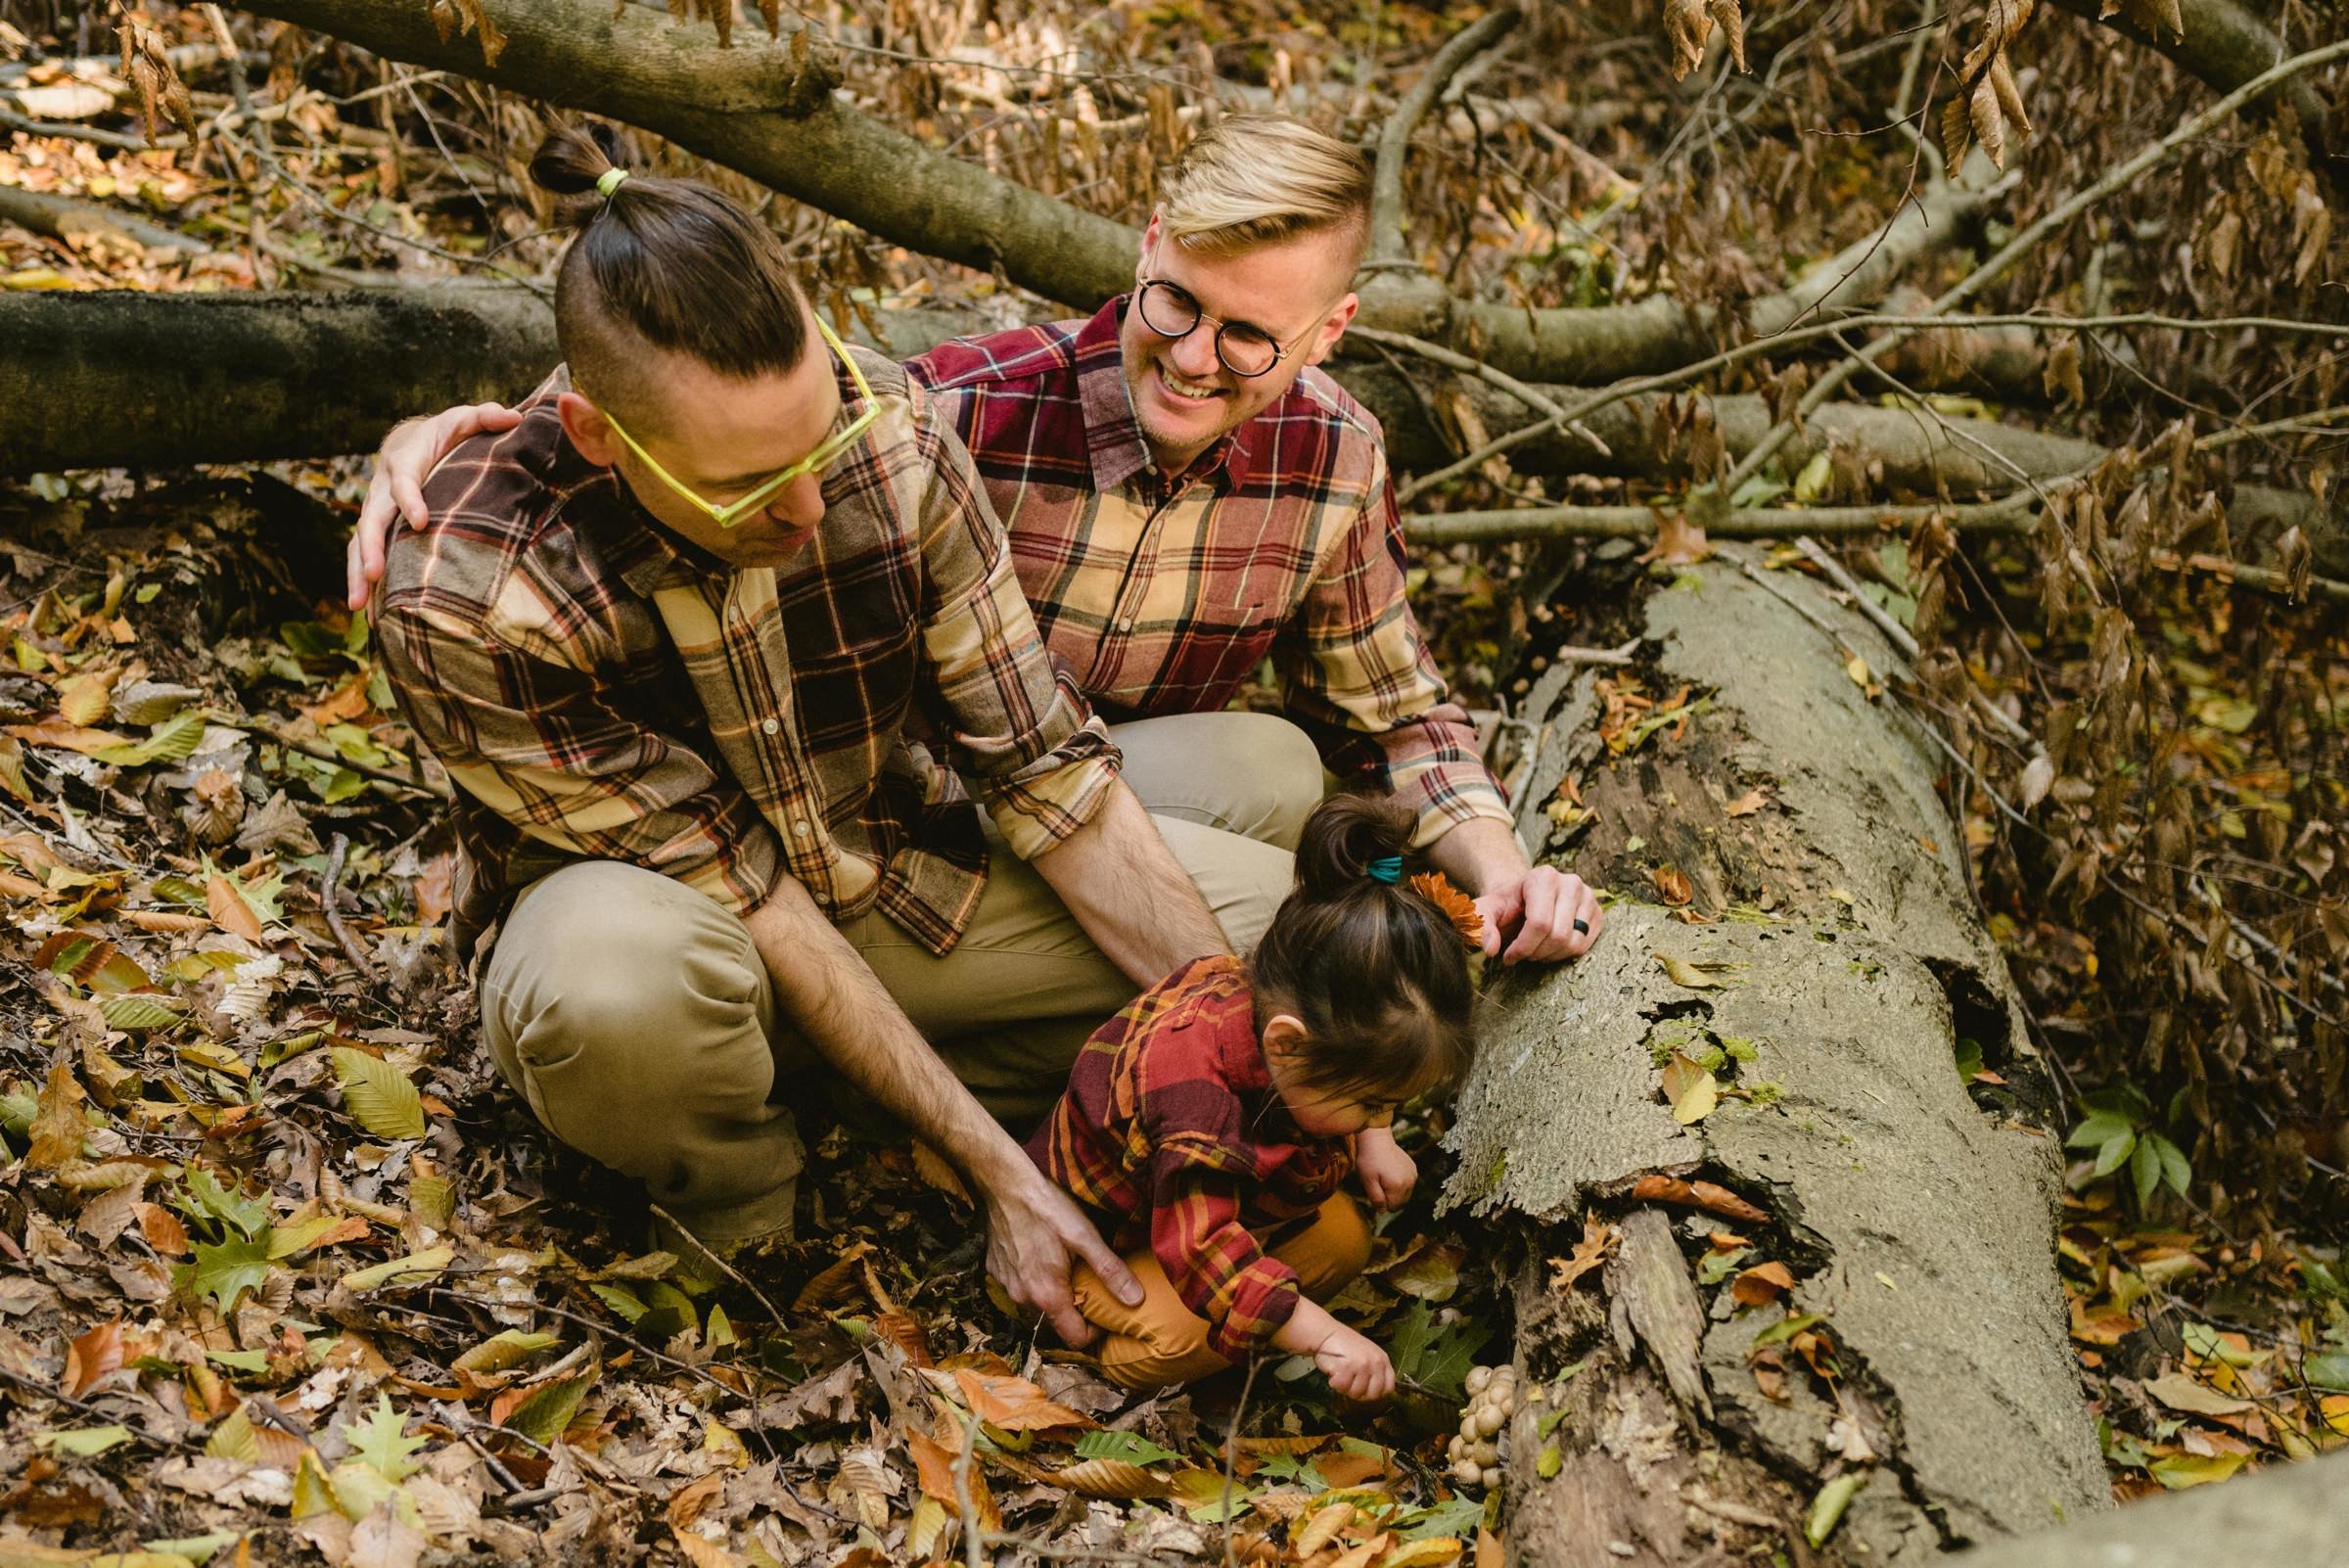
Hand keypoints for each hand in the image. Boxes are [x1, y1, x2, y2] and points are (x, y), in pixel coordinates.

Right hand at [347, 402, 521, 608]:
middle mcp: (382, 489)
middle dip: (371, 546)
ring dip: (357, 572)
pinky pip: (362, 555)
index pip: (404, 481)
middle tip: (375, 574)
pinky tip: (363, 614)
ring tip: (358, 605)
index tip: (421, 521)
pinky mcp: (377, 529)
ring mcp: (375, 511)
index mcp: (405, 462)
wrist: (411, 441)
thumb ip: (485, 418)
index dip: (411, 499)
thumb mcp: (464, 421)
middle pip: (372, 518)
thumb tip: (513, 415)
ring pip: (358, 541)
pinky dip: (360, 581)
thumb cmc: (445, 435)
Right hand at [981, 1167, 1142, 1349]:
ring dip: (1054, 1292)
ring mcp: (1006, 1286)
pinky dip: (1034, 1278)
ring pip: (1037, 1303)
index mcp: (1047, 1296)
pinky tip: (1042, 1254)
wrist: (1004, 1184)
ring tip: (1068, 1267)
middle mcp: (1022, 1299)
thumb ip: (1110, 1271)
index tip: (1107, 1312)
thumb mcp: (1084, 1236)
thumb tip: (1136, 1300)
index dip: (1096, 1332)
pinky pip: (1020, 1285)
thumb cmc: (1046, 1207)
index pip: (1075, 1338)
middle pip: (1056, 1321)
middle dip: (1076, 1308)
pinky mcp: (995, 1270)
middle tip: (1091, 1284)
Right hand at [1312, 1322, 1394, 1401]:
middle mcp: (1375, 1362)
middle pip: (1372, 1394)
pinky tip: (1334, 1370)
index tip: (1365, 1390)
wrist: (1326, 1333)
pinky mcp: (1347, 1367)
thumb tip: (1377, 1392)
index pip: (1388, 1387)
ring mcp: (1362, 1365)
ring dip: (1344, 1387)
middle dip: (1359, 1393)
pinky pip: (1341, 1387)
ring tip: (1341, 1372)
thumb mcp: (1367, 1355)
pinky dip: (1334, 1382)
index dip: (1376, 1392)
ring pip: (1356, 1393)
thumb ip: (1375, 1371)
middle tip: (1349, 1382)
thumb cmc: (1343, 1346)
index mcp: (1382, 1359)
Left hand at [1353, 1126, 1416, 1211]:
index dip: (1382, 1203)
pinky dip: (1401, 1183)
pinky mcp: (1413, 1169)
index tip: (1375, 1190)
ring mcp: (1413, 1175)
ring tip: (1384, 1178)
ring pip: (1405, 1194)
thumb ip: (1376, 1198)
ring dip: (1396, 1191)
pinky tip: (1391, 1173)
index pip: (1392, 1207)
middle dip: (1390, 1198)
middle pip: (1401, 1203)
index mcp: (1397, 1187)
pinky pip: (1408, 1184)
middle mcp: (1409, 1182)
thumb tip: (1382, 1211)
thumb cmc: (1369, 1160)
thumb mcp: (1367, 1181)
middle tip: (1379, 1184)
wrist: (1377, 1139)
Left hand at [1474, 864, 1603, 964]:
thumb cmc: (1506, 906)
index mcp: (1543, 877)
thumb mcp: (1486, 910)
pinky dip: (1564, 954)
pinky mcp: (1598, 913)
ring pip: (1572, 944)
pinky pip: (1584, 946)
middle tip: (1522, 954)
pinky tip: (1550, 947)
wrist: (1525, 898)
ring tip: (1535, 949)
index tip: (1508, 956)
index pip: (1539, 923)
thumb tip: (1490, 948)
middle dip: (1535, 953)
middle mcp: (1571, 882)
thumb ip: (1481, 924)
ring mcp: (1588, 897)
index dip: (1523, 947)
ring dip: (1549, 956)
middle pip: (1558, 936)